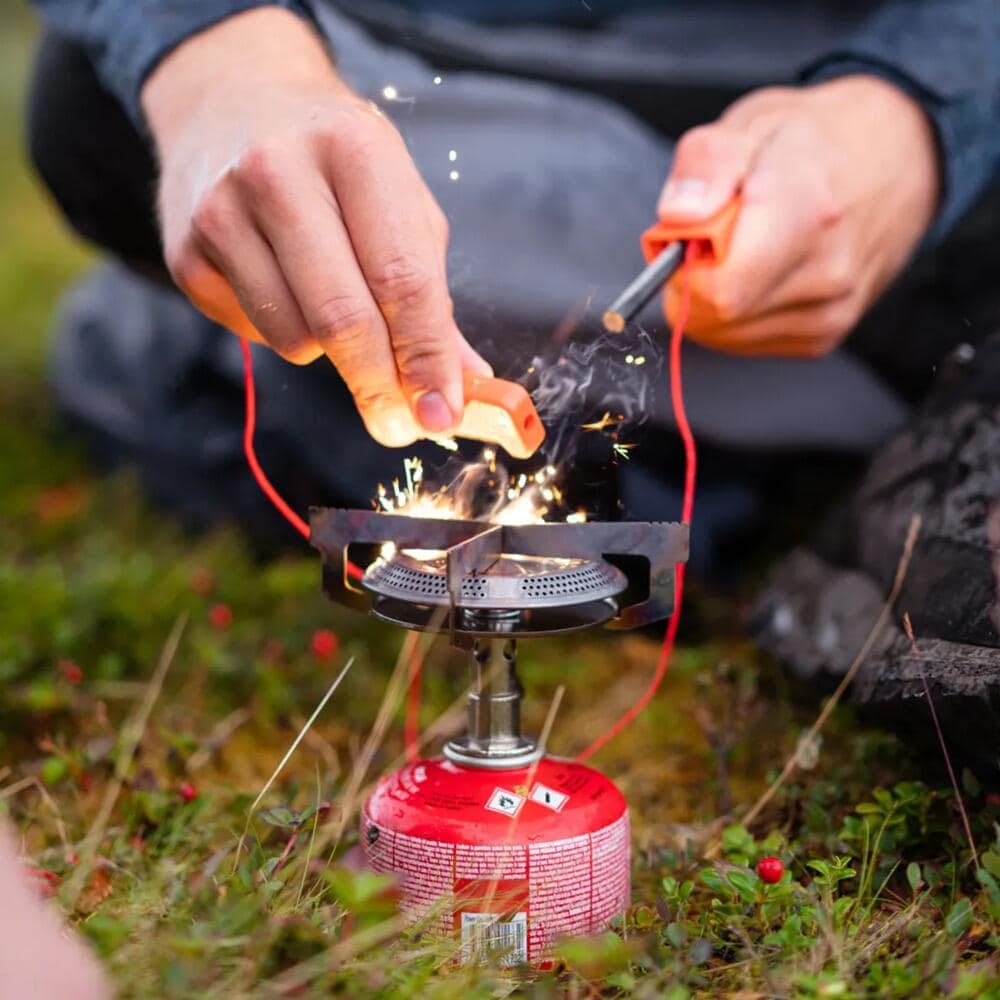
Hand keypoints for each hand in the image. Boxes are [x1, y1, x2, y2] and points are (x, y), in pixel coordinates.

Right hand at [142, 8, 489, 446]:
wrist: (233, 100)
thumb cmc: (339, 164)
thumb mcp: (400, 203)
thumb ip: (432, 295)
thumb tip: (466, 381)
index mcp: (356, 151)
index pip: (402, 278)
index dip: (426, 356)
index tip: (443, 412)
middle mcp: (279, 172)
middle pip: (342, 318)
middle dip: (380, 387)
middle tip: (399, 426)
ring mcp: (222, 211)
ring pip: (295, 338)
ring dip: (328, 351)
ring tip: (329, 297)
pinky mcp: (185, 251)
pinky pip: (252, 333)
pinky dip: (283, 331)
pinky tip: (281, 283)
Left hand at [657, 75, 939, 356]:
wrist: (897, 159)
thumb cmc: (816, 140)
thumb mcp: (751, 123)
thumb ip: (706, 165)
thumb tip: (678, 216)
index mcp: (805, 213)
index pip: (721, 290)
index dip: (685, 269)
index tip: (688, 238)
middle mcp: (826, 273)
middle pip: (716, 316)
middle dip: (694, 282)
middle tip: (714, 238)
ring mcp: (830, 312)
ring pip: (727, 335)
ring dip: (714, 300)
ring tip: (744, 250)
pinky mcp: (824, 337)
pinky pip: (748, 342)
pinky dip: (737, 313)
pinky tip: (761, 273)